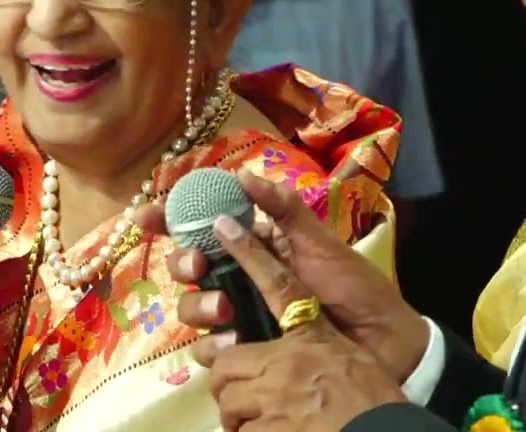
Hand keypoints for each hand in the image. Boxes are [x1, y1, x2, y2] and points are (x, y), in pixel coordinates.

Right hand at [134, 170, 428, 382]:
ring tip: (227, 311)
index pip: (201, 224)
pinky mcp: (244, 351)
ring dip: (199, 304)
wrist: (380, 343)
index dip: (168, 217)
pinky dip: (214, 344)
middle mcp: (239, 275)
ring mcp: (239, 314)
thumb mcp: (320, 241)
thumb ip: (282, 208)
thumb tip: (241, 174)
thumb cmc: (353, 287)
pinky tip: (234, 341)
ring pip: (190, 306)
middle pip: (186, 265)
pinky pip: (207, 349)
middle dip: (182, 262)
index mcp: (254, 243)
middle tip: (198, 266)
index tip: (146, 214)